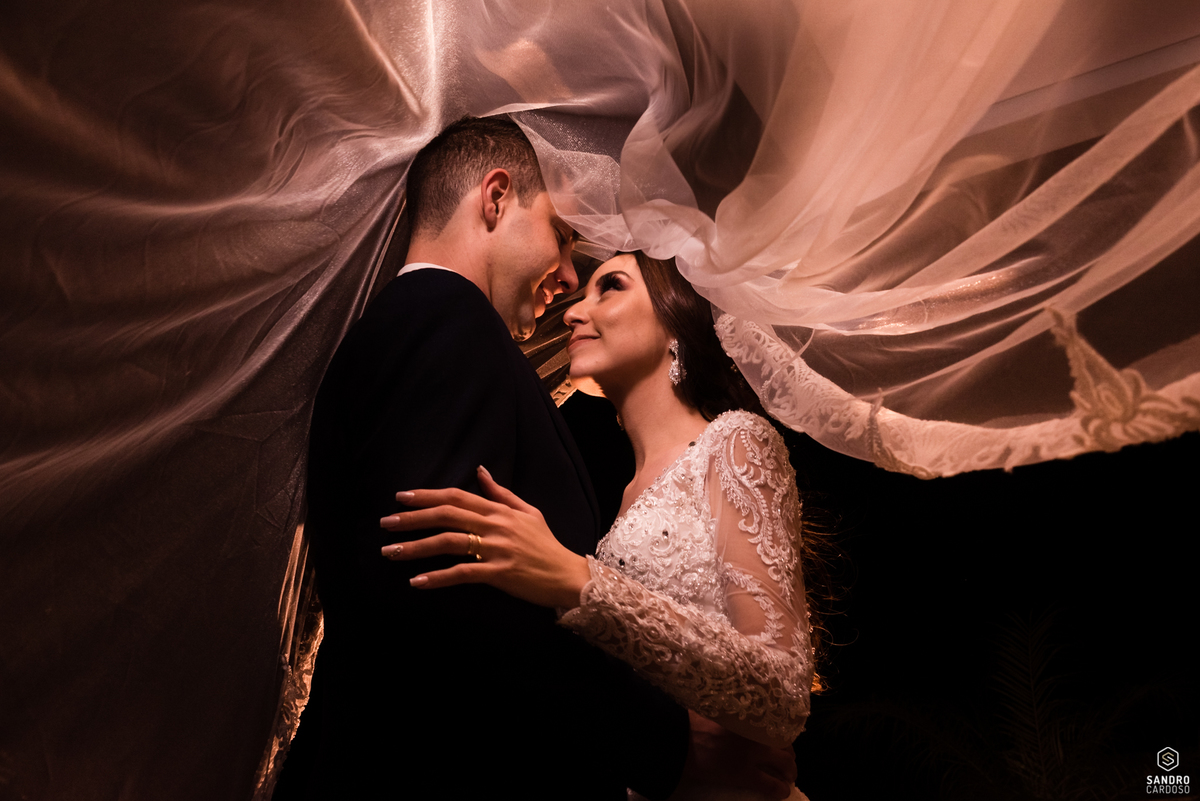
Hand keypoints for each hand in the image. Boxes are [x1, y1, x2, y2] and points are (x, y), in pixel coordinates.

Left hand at [379, 465, 590, 608]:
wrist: (569, 575)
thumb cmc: (547, 545)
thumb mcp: (528, 512)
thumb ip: (501, 493)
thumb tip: (480, 471)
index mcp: (499, 511)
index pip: (456, 497)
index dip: (427, 496)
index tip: (401, 497)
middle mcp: (495, 525)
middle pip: (446, 515)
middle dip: (413, 518)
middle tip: (386, 522)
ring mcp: (497, 549)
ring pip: (449, 542)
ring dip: (416, 547)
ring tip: (390, 552)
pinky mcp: (500, 574)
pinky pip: (463, 573)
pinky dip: (438, 577)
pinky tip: (417, 581)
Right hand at [679, 712, 796, 798]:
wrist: (679, 739)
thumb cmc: (691, 722)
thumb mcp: (716, 711)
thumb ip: (730, 714)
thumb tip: (731, 715)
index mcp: (747, 716)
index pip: (775, 723)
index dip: (781, 735)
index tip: (780, 741)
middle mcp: (754, 733)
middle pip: (784, 744)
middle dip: (789, 756)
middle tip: (787, 763)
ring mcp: (751, 754)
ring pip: (784, 763)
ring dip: (789, 772)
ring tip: (788, 778)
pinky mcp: (744, 774)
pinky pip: (770, 784)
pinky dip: (779, 790)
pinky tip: (782, 793)